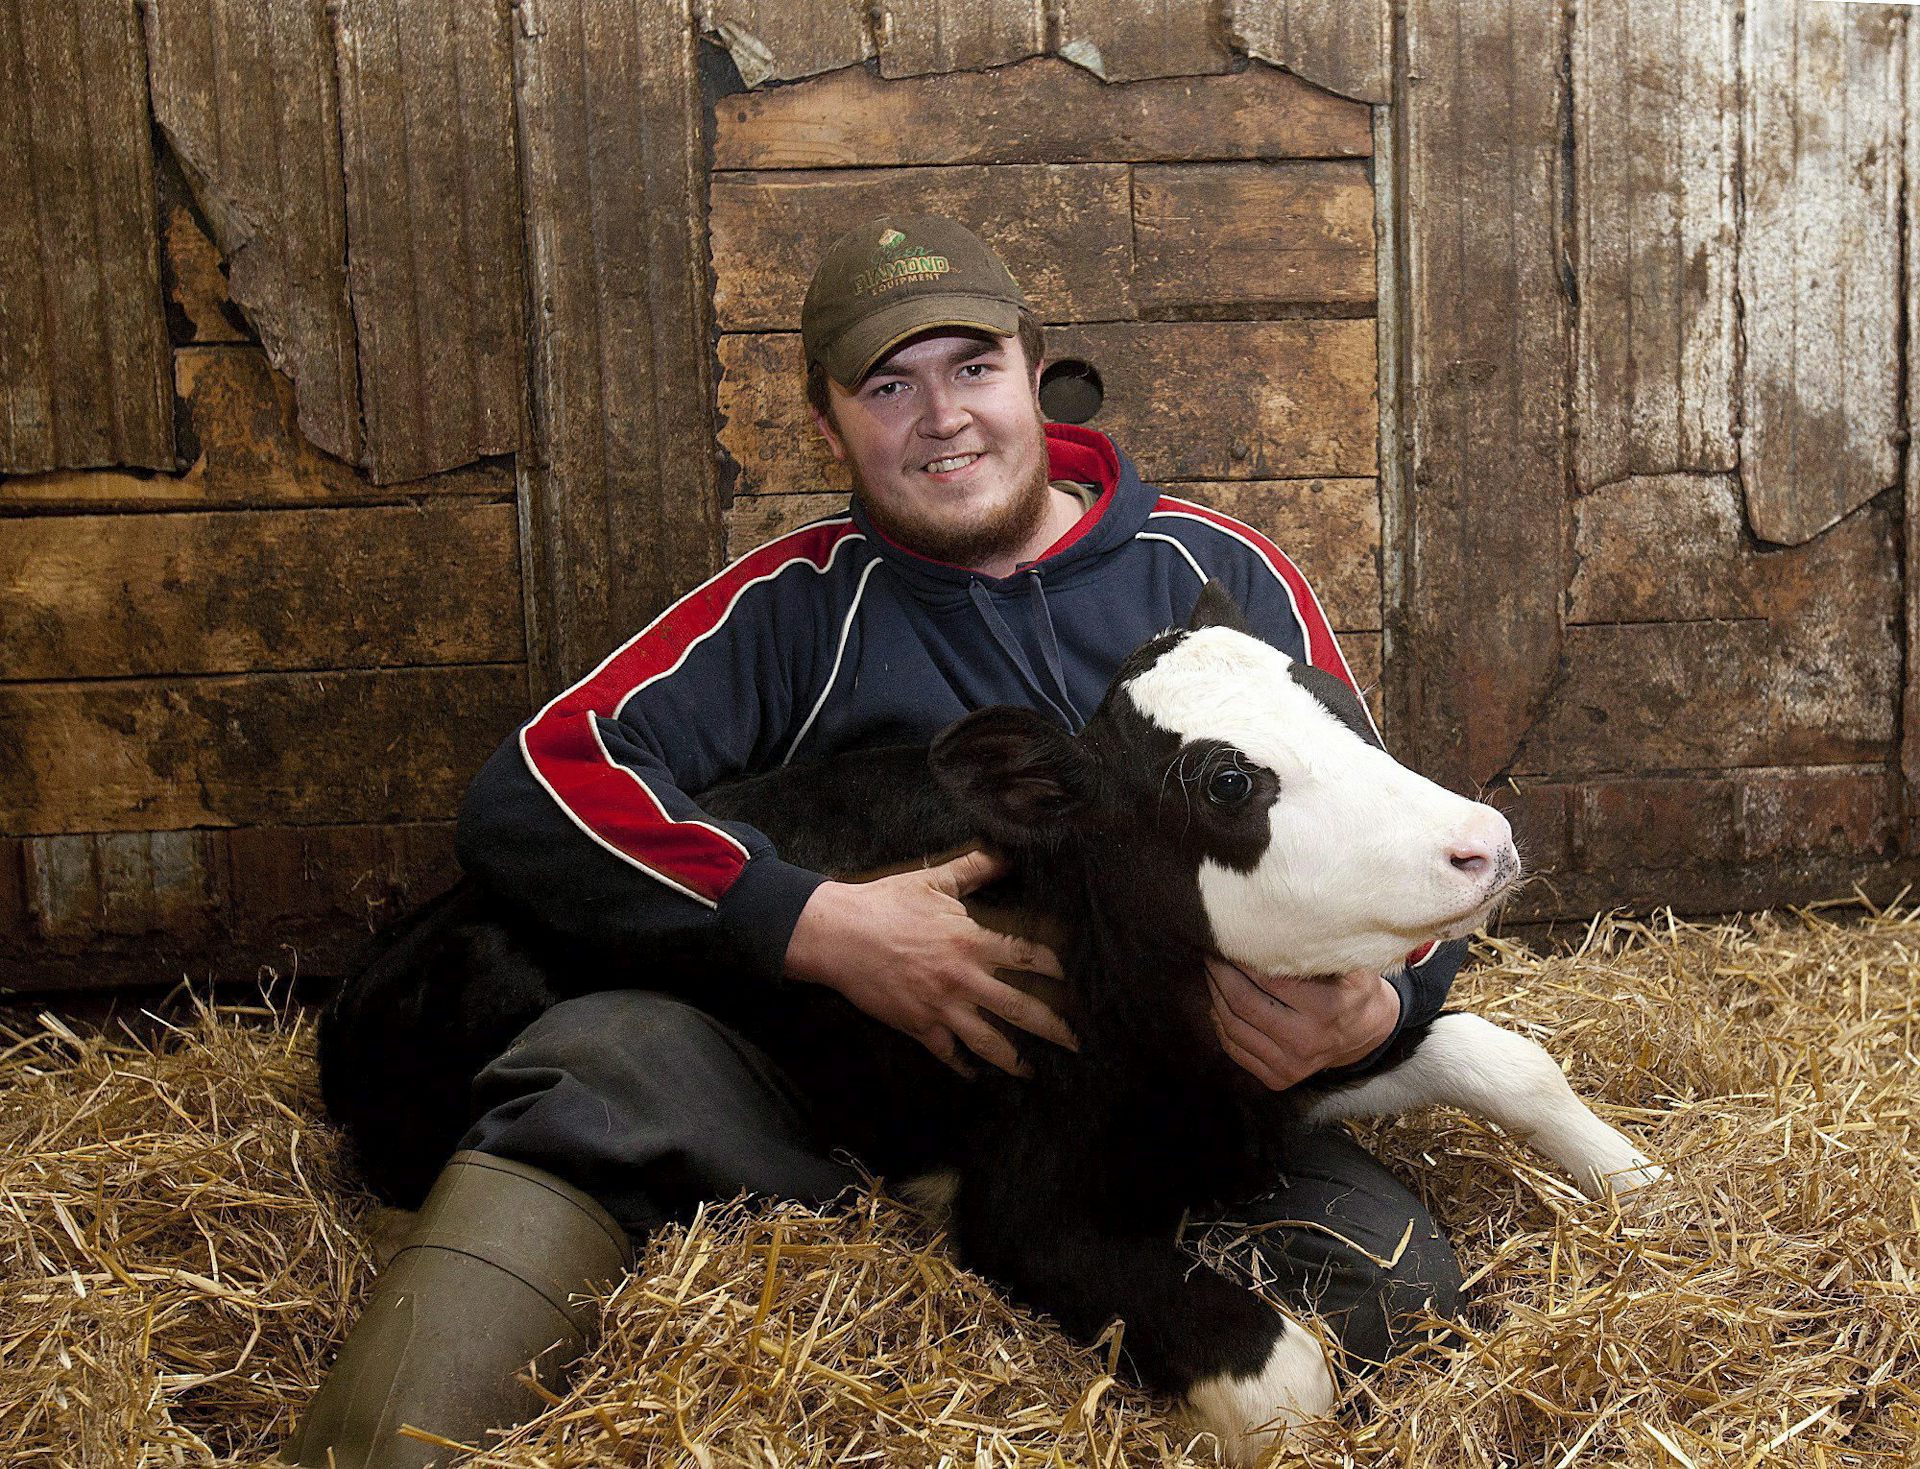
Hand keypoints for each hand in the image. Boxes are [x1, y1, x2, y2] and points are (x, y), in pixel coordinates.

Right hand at [784, 848, 1076, 1077]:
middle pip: (1020, 1008)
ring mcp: (940, 1006)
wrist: (838, 935)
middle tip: (1078, 1042)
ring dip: (1014, 1059)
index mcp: (970, 940)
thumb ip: (975, 868)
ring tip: (1033, 1072)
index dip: (1056, 968)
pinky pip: (947, 1053)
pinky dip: (963, 1067)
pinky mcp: (917, 1025)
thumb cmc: (885, 903)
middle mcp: (962, 978)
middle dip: (1053, 1027)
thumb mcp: (933, 880)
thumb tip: (1008, 853)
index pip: (1027, 956)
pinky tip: (976, 1076)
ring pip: (988, 1040)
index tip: (1075, 977)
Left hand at [1205, 957, 1400, 1090]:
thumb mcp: (1351, 964)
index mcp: (1325, 1009)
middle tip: (1210, 952)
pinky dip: (1219, 1023)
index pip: (1268, 979)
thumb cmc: (1355, 990)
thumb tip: (1276, 923)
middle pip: (1243, 1003)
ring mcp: (1289, 1065)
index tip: (1228, 939)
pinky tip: (1218, 1001)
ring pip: (1232, 1027)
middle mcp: (1305, 1041)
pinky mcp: (1277, 1079)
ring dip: (1215, 995)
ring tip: (1212, 972)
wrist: (1367, 1035)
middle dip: (1220, 974)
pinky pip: (1234, 1049)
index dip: (1242, 958)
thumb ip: (1319, 947)